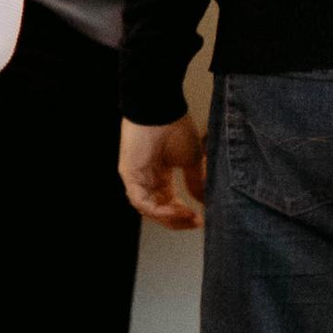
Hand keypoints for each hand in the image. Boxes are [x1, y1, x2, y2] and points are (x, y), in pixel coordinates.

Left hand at [120, 113, 205, 228]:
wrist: (162, 109)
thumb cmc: (175, 127)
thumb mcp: (191, 160)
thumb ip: (195, 182)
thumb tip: (203, 201)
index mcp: (159, 174)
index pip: (167, 203)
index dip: (183, 214)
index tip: (200, 219)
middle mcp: (145, 178)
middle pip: (158, 209)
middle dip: (178, 220)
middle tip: (196, 223)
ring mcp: (135, 177)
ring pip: (149, 209)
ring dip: (170, 218)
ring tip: (189, 217)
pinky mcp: (129, 175)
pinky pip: (141, 201)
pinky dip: (159, 210)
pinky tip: (177, 210)